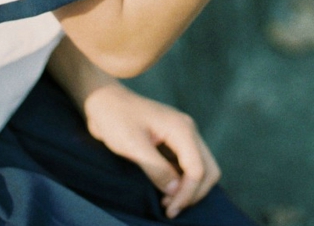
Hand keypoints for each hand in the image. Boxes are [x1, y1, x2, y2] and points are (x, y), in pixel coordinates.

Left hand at [84, 82, 220, 218]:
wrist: (105, 102)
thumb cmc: (116, 120)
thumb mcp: (133, 146)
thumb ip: (156, 168)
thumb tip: (175, 191)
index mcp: (181, 129)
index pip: (197, 169)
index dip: (187, 194)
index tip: (169, 211)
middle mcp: (188, 130)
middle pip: (208, 169)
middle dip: (194, 193)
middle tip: (171, 209)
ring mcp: (182, 134)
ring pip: (202, 168)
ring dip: (190, 189)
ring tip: (168, 203)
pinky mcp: (174, 141)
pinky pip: (189, 165)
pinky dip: (183, 182)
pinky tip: (166, 191)